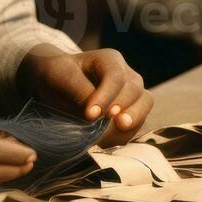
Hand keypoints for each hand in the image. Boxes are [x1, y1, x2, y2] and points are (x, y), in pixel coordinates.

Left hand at [16, 45, 152, 145]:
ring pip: (145, 103)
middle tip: (109, 125)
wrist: (56, 85)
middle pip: (136, 89)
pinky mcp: (131, 111)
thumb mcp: (61, 77)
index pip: (115, 77)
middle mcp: (126, 74)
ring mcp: (131, 93)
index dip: (106, 96)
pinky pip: (138, 122)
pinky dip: (126, 134)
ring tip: (112, 136)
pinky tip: (109, 141)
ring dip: (132, 122)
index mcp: (109, 60)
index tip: (90, 115)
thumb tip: (95, 114)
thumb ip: (79, 91)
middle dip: (125, 109)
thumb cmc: (58, 75)